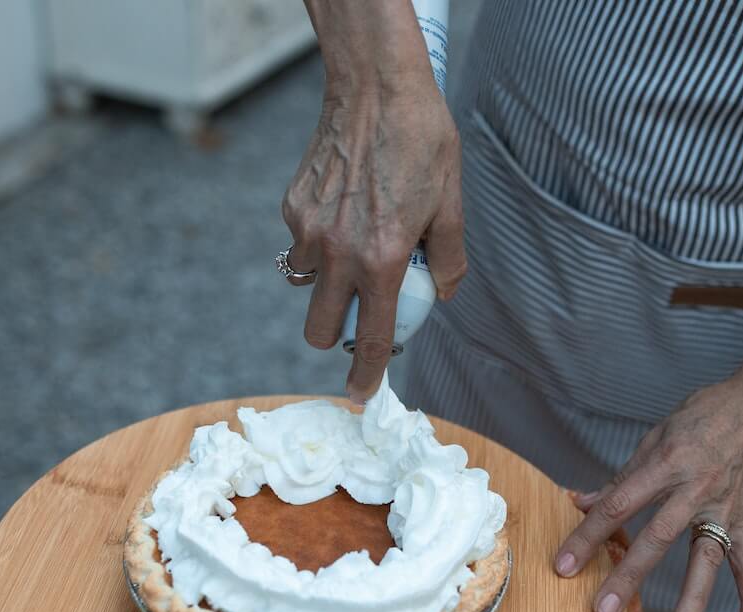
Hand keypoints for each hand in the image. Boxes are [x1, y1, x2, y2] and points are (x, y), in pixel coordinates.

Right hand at [282, 75, 464, 402]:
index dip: (367, 374)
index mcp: (381, 260)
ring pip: (305, 286)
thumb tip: (441, 292)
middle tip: (356, 317)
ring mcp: (308, 230)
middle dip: (336, 336)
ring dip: (325, 283)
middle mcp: (338, 253)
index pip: (373, 336)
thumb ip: (447, 258)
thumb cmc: (421, 139)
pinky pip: (300, 243)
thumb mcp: (450, 202)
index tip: (360, 394)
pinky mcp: (292, 207)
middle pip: (320, 329)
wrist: (375, 87)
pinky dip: (318, 240)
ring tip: (352, 247)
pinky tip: (343, 207)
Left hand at [553, 353, 742, 611]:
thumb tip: (580, 502)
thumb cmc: (704, 415)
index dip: (587, 536)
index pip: (618, 506)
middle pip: (656, 538)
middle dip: (627, 577)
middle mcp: (694, 489)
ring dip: (693, 597)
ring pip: (706, 557)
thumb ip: (621, 477)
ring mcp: (723, 506)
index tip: (563, 565)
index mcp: (665, 464)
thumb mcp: (656, 436)